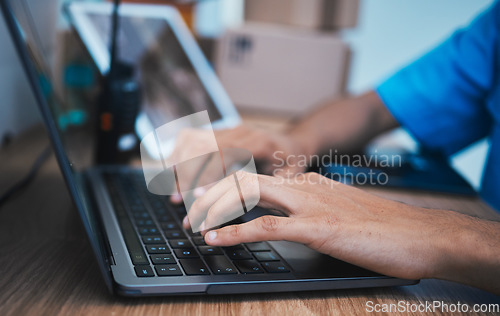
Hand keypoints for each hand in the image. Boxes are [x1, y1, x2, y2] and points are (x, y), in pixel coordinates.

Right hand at [169, 125, 306, 202]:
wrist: (293, 142)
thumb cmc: (292, 163)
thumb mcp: (291, 176)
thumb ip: (271, 188)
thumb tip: (248, 204)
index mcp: (259, 143)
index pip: (224, 154)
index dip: (207, 174)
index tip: (197, 196)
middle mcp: (240, 132)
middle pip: (202, 146)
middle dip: (187, 174)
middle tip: (178, 201)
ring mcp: (228, 129)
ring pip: (192, 140)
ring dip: (179, 166)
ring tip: (175, 193)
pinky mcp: (219, 131)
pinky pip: (191, 138)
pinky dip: (178, 155)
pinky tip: (173, 174)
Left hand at [183, 171, 480, 281]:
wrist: (421, 233)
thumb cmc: (382, 226)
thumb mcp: (339, 210)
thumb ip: (312, 208)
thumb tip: (287, 216)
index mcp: (308, 182)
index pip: (256, 174)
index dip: (225, 181)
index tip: (203, 193)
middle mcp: (304, 186)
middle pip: (244, 178)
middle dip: (211, 191)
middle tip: (189, 207)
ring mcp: (310, 204)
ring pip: (248, 194)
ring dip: (214, 208)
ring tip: (192, 221)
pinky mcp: (317, 227)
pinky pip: (266, 226)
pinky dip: (235, 233)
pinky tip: (215, 239)